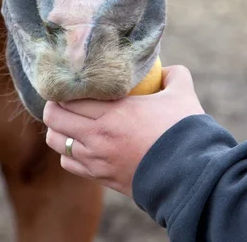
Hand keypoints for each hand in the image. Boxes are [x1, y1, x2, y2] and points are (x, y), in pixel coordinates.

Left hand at [43, 65, 204, 196]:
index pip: (68, 97)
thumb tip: (164, 69)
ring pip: (56, 142)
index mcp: (114, 112)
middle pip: (54, 117)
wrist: (192, 176)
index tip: (70, 82)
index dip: (64, 88)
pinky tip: (81, 144)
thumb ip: (173, 75)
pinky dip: (69, 152)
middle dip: (55, 105)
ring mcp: (97, 159)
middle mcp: (98, 136)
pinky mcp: (101, 176)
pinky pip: (69, 163)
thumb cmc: (186, 132)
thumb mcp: (182, 94)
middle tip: (64, 99)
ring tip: (69, 122)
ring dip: (58, 129)